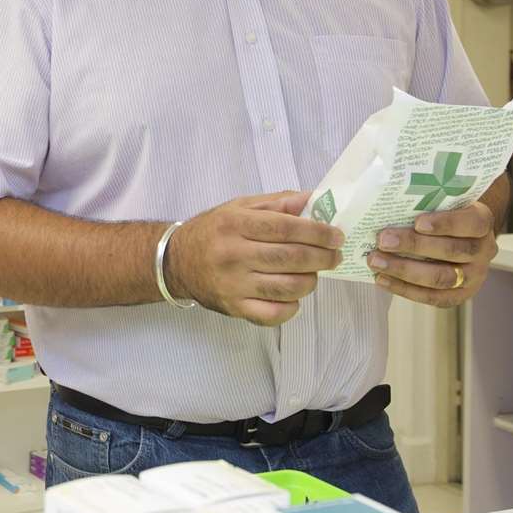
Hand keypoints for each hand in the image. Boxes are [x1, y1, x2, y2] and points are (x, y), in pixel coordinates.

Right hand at [167, 191, 343, 326]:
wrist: (176, 262)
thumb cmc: (212, 231)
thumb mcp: (238, 207)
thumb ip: (277, 203)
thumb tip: (315, 199)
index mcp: (234, 224)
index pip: (285, 228)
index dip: (316, 232)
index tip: (336, 235)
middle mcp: (232, 255)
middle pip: (290, 258)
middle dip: (322, 257)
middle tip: (334, 255)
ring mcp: (232, 285)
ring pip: (287, 287)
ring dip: (311, 280)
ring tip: (314, 273)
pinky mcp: (233, 308)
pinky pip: (274, 313)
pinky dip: (292, 306)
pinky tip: (293, 295)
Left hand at [368, 201, 496, 307]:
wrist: (461, 237)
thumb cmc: (444, 215)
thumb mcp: (443, 202)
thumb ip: (425, 202)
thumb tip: (388, 205)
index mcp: (482, 222)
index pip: (471, 223)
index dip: (445, 223)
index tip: (417, 222)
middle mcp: (484, 250)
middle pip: (452, 251)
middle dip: (414, 246)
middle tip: (383, 241)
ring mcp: (475, 276)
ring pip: (442, 277)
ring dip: (404, 270)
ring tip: (376, 261)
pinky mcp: (461, 295)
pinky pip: (433, 297)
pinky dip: (405, 289)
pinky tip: (383, 279)